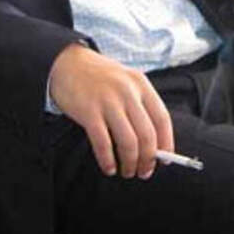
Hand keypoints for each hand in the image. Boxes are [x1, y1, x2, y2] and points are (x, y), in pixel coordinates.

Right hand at [49, 43, 173, 178]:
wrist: (67, 62)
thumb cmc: (100, 77)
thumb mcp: (125, 82)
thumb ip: (140, 105)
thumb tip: (154, 144)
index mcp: (140, 84)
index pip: (162, 119)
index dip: (166, 143)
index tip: (165, 160)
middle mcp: (127, 92)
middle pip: (147, 135)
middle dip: (148, 160)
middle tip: (144, 172)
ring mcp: (108, 101)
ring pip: (128, 142)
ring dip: (130, 163)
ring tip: (126, 171)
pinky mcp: (88, 111)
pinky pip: (103, 143)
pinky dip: (107, 160)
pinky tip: (108, 167)